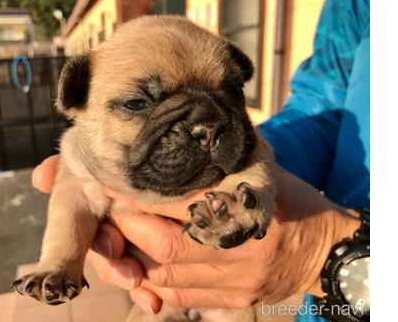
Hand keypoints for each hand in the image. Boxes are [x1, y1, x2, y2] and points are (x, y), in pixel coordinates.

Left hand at [32, 155, 360, 313]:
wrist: (324, 248)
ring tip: (118, 239)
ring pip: (168, 278)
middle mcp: (240, 249)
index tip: (112, 185)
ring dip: (136, 260)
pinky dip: (156, 285)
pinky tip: (142, 267)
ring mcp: (238, 281)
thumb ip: (223, 158)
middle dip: (129, 230)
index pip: (179, 203)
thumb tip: (181, 134)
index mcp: (248, 208)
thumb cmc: (289, 201)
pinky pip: (183, 298)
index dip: (139, 196)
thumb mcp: (261, 169)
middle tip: (110, 213)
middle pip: (166, 247)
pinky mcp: (236, 300)